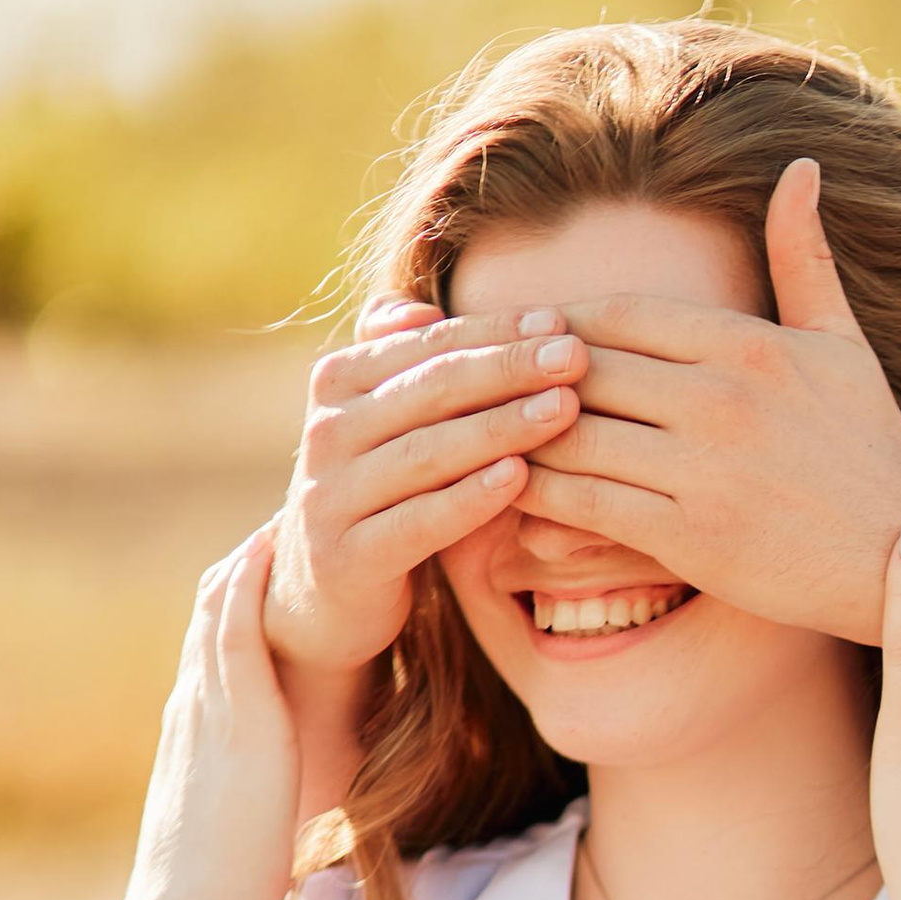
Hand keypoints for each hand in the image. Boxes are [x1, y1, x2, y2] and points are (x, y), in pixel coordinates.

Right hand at [117, 530, 305, 899]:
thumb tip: (284, 809)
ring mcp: (207, 708)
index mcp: (199, 731)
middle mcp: (196, 706)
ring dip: (250, 555)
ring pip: (221, 607)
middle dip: (246, 562)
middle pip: (215, 609)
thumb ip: (259, 801)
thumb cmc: (224, 892)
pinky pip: (235, 632)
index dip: (244, 601)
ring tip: (287, 509)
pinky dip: (250, 585)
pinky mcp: (233, 719)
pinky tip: (275, 547)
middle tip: (283, 515)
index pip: (218, 645)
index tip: (273, 564)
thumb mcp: (243, 828)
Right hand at [264, 303, 587, 805]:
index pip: (426, 344)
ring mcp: (330, 496)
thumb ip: (404, 363)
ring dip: (499, 428)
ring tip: (564, 409)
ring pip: (426, 452)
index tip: (561, 322)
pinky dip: (469, 498)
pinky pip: (418, 521)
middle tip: (574, 358)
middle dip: (507, 369)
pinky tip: (520, 479)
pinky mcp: (347, 557)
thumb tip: (423, 305)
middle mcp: (325, 432)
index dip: (495, 330)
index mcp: (337, 383)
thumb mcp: (388, 421)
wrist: (326, 594)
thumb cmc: (382, 492)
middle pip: (429, 391)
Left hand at [517, 161, 900, 642]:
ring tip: (475, 429)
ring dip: (518, 432)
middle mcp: (722, 400)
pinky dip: (540, 495)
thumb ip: (806, 257)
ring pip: (575, 435)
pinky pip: (588, 504)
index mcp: (749, 345)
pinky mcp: (693, 537)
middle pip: (586, 368)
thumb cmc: (874, 447)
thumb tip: (799, 166)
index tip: (521, 327)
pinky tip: (511, 490)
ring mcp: (705, 470)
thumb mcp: (844, 343)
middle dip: (523, 371)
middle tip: (471, 374)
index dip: (559, 319)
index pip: (621, 315)